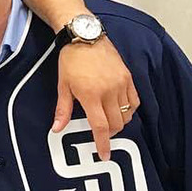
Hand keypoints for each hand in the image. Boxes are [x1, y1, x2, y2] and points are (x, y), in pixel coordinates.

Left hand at [53, 36, 138, 160]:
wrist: (84, 35)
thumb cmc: (70, 60)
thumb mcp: (63, 86)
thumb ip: (63, 110)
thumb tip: (57, 129)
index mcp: (90, 95)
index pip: (101, 126)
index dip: (103, 143)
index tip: (104, 155)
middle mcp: (109, 91)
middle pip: (116, 124)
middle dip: (110, 133)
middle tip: (101, 134)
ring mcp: (121, 83)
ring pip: (127, 114)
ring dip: (119, 122)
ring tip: (108, 120)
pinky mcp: (128, 77)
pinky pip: (134, 101)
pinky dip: (129, 110)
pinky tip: (119, 109)